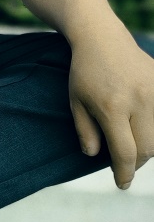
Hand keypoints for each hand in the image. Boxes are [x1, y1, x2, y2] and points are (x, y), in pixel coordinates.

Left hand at [68, 30, 153, 188]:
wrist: (102, 37)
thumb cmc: (84, 71)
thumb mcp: (76, 101)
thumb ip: (85, 131)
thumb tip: (95, 157)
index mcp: (112, 107)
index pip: (125, 153)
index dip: (124, 173)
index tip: (121, 183)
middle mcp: (138, 100)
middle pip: (147, 149)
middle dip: (136, 162)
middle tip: (124, 163)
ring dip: (148, 148)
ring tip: (132, 144)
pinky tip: (143, 130)